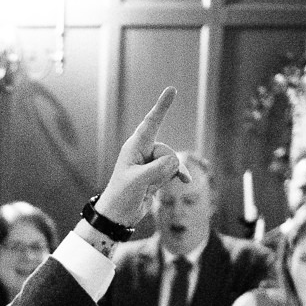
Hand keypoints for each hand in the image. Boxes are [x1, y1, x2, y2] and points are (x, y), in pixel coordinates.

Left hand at [97, 87, 189, 226]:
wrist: (119, 215)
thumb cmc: (122, 195)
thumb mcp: (137, 181)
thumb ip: (157, 169)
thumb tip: (175, 161)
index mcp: (134, 146)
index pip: (151, 122)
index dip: (162, 106)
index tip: (171, 90)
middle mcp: (143, 151)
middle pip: (167, 151)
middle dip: (164, 167)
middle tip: (147, 181)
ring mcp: (151, 162)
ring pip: (172, 161)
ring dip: (169, 174)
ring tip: (152, 187)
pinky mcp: (157, 173)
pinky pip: (175, 169)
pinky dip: (179, 175)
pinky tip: (186, 181)